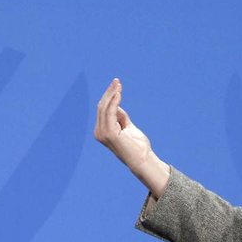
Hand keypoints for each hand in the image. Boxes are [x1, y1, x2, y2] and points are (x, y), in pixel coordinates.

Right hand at [94, 78, 169, 196]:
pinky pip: (110, 113)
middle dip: (109, 93)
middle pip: (102, 107)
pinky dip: (114, 102)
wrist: (143, 160)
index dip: (109, 97)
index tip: (117, 85)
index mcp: (102, 131)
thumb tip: (117, 106)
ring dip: (112, 94)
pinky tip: (119, 94)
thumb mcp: (128, 127)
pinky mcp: (109, 134)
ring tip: (118, 84)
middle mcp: (99, 133)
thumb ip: (121, 117)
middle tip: (117, 81)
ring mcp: (103, 134)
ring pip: (105, 108)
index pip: (103, 110)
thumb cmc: (137, 146)